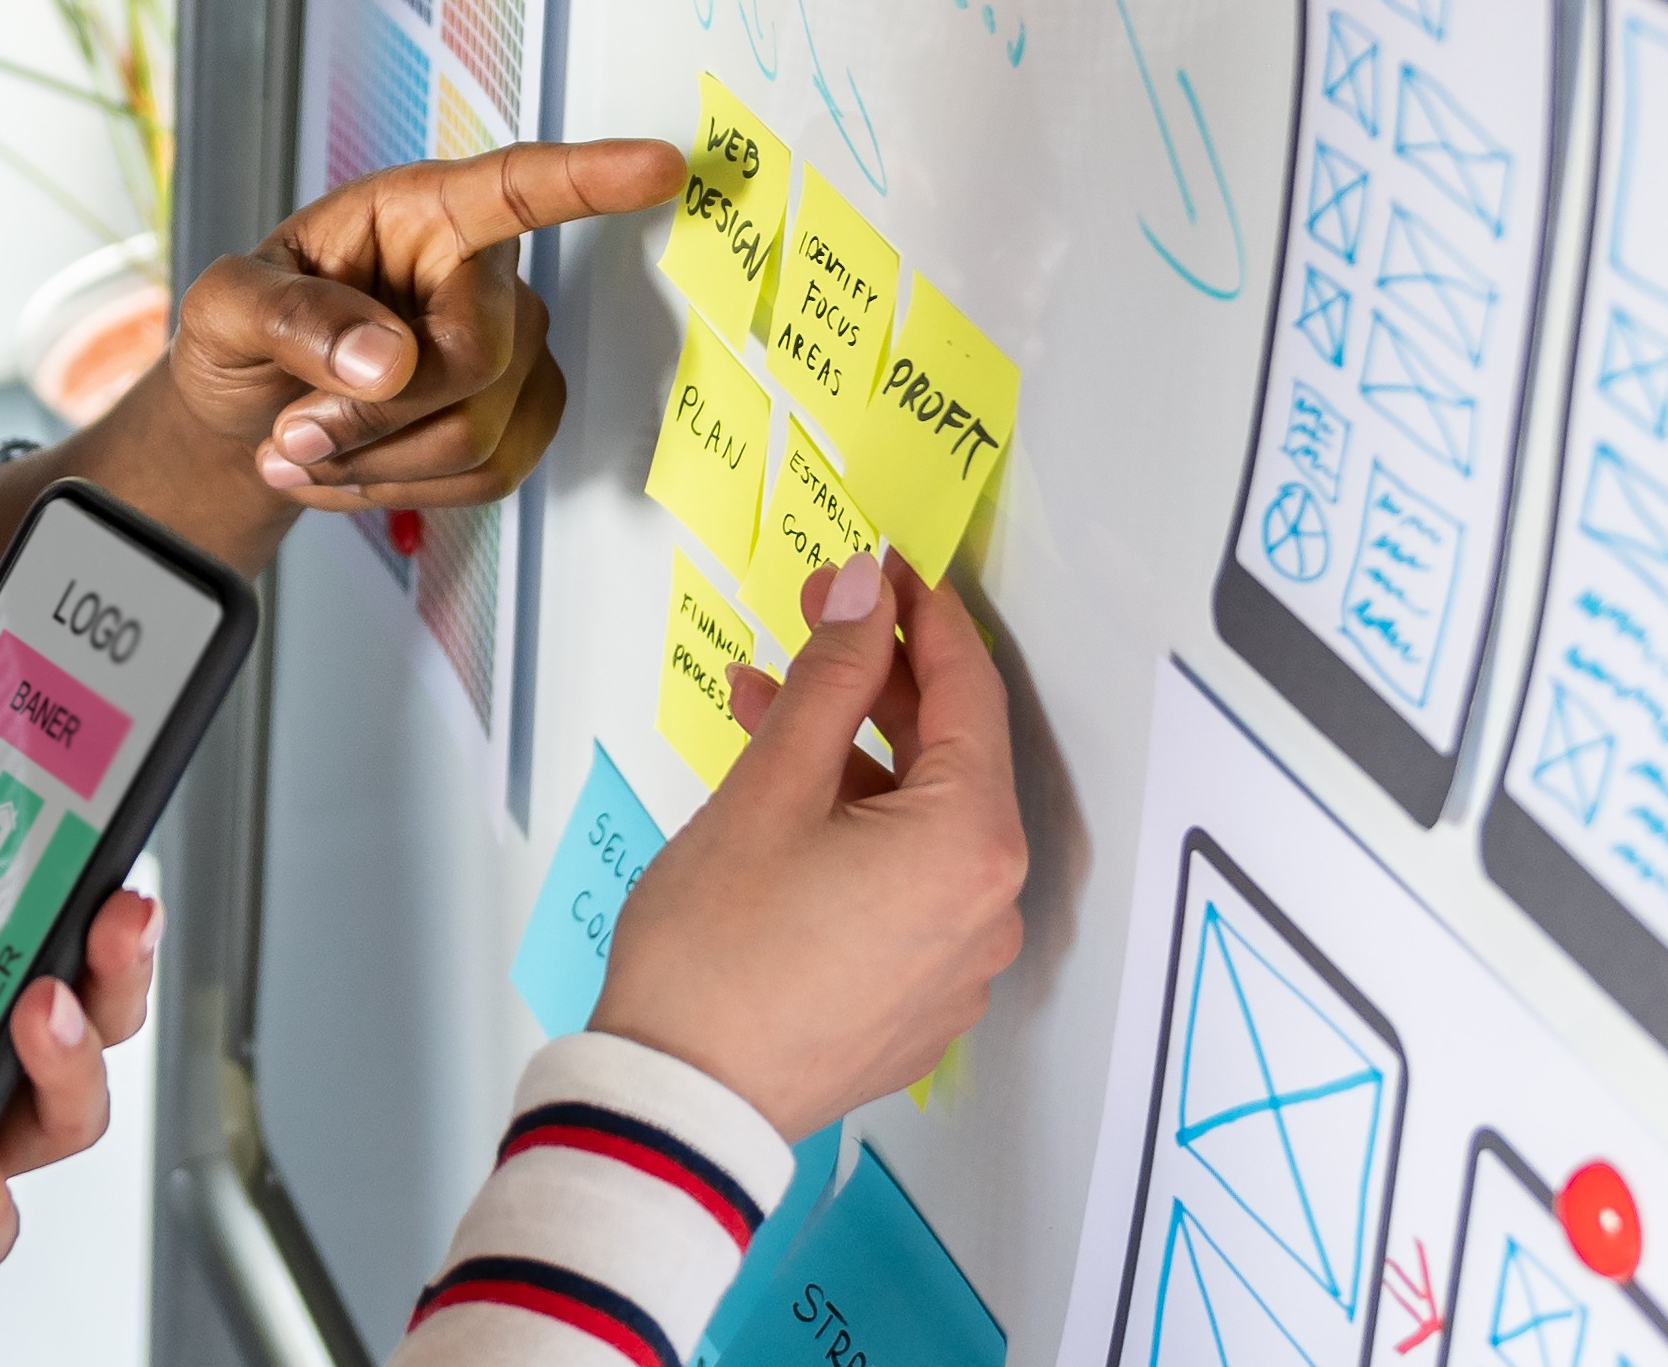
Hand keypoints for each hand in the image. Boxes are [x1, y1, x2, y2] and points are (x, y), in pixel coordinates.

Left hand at [87, 134, 685, 536]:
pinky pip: (487, 477)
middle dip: (371, 418)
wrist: (251, 408)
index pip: (516, 186)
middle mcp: (483, 272)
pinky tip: (348, 470)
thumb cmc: (248, 332)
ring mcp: (514, 347)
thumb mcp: (223, 307)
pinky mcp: (521, 416)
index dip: (591, 178)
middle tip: (291, 433)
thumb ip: (289, 318)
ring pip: (478, 436)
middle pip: (474, 360)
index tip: (662, 166)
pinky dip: (401, 491)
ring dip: (374, 465)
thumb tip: (385, 359)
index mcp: (420, 211)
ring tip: (303, 448)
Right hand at [587, 555, 1025, 1140]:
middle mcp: (989, 907)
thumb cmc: (716, 952)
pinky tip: (785, 803)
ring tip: (765, 710)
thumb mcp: (770, 788)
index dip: (920, 615)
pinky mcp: (922, 999)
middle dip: (876, 684)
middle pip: (951, 758)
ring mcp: (960, 963)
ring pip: (921, 822)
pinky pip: (908, 884)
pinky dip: (857, 830)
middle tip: (813, 622)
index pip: (968, 693)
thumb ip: (829, 678)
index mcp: (970, 845)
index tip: (880, 565)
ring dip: (851, 757)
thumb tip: (863, 592)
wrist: (678, 1102)